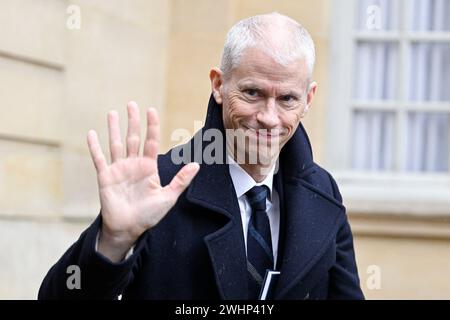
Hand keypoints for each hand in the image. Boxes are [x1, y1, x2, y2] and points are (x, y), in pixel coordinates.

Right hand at [87, 101, 198, 261]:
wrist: (128, 229)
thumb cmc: (149, 215)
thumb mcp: (168, 197)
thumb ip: (181, 180)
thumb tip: (197, 165)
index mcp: (149, 167)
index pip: (151, 141)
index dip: (151, 126)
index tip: (151, 110)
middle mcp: (133, 164)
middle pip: (133, 138)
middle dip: (133, 121)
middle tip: (132, 104)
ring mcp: (118, 169)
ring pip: (116, 144)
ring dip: (114, 129)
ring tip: (113, 113)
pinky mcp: (105, 177)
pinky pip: (99, 159)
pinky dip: (95, 147)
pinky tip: (91, 133)